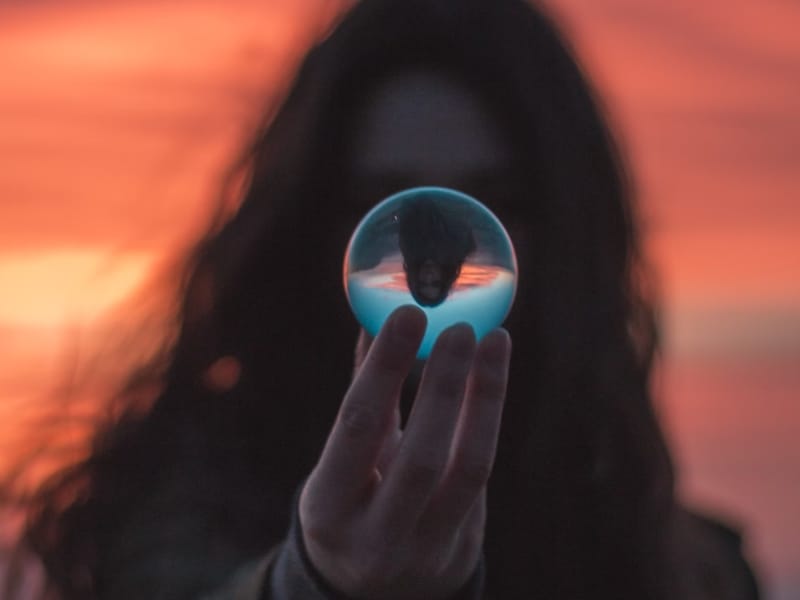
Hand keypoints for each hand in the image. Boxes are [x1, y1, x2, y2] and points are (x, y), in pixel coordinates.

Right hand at [300, 306, 510, 599]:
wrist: (376, 589)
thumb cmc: (352, 503)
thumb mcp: (341, 461)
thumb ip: (362, 397)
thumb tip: (375, 321)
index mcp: (328, 506)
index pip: (357, 429)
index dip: (383, 370)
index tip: (407, 314)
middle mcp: (375, 535)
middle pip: (419, 457)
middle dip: (443, 386)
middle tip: (460, 326)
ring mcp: (425, 547)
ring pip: (466, 467)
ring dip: (483, 398)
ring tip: (491, 339)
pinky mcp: (463, 545)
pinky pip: (482, 473)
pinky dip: (490, 416)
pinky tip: (493, 371)